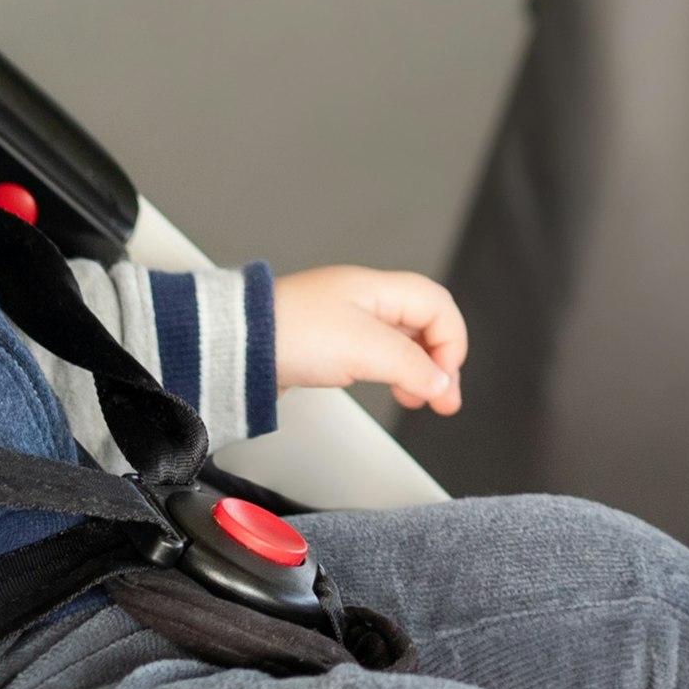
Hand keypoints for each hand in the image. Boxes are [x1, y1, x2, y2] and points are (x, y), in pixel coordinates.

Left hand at [274, 266, 467, 415]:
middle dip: (439, 362)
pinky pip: (376, 354)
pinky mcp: (329, 344)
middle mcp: (365, 300)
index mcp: (377, 289)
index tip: (443, 379)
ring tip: (418, 399)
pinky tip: (389, 388)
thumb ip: (410, 365)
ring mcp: (346, 321)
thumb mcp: (364, 349)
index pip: (438, 306)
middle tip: (442, 399)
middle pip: (424, 324)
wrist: (237, 347)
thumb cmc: (290, 334)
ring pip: (402, 342)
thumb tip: (440, 383)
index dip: (451, 342)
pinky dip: (392, 373)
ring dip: (417, 371)